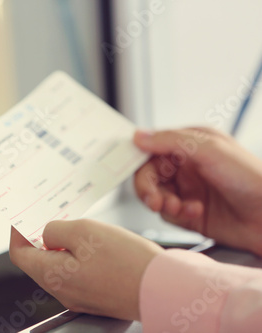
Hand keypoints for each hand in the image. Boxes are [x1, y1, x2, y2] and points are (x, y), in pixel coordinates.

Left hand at [9, 219, 162, 319]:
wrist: (164, 289)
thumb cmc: (127, 262)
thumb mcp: (84, 232)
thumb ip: (56, 231)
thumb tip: (47, 234)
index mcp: (53, 276)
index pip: (20, 254)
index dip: (18, 233)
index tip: (23, 218)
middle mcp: (63, 291)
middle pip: (39, 261)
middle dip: (41, 237)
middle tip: (52, 216)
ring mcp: (81, 296)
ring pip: (60, 266)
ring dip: (62, 245)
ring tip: (76, 226)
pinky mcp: (98, 296)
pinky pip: (78, 273)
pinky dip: (78, 256)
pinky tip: (93, 243)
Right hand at [134, 127, 261, 255]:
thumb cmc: (252, 178)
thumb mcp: (209, 150)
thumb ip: (171, 140)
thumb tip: (139, 136)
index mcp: (190, 144)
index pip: (152, 149)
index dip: (140, 159)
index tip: (132, 170)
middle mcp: (186, 166)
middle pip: (148, 175)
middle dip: (148, 188)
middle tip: (154, 200)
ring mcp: (187, 190)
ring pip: (155, 195)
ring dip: (163, 202)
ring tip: (178, 208)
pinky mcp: (189, 213)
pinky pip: (167, 214)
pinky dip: (177, 214)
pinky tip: (195, 213)